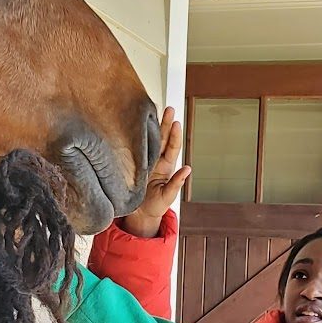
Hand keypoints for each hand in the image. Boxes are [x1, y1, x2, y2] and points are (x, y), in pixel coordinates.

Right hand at [121, 106, 190, 238]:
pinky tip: (136, 124)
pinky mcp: (133, 162)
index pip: (172, 147)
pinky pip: (136, 147)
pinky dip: (137, 135)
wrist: (138, 213)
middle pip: (163, 138)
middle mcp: (156, 160)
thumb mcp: (167, 196)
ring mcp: (145, 160)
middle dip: (166, 123)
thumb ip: (177, 183)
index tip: (176, 122)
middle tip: (169, 109)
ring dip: (154, 126)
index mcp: (166, 167)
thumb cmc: (155, 206)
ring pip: (150, 140)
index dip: (175, 135)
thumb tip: (188, 169)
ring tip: (155, 109)